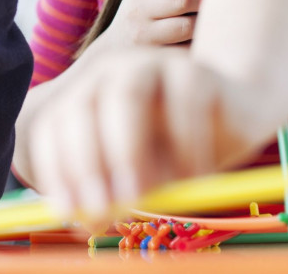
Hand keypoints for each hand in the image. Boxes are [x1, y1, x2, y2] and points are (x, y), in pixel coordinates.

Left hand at [20, 45, 238, 218]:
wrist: (232, 114)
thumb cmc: (173, 150)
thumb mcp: (138, 177)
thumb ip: (113, 194)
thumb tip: (88, 222)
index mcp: (85, 97)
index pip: (54, 127)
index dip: (56, 169)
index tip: (70, 212)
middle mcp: (109, 74)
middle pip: (82, 107)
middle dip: (87, 163)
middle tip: (102, 208)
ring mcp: (151, 66)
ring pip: (127, 96)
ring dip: (128, 150)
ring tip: (141, 196)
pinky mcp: (195, 71)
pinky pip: (184, 105)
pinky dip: (186, 146)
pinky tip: (194, 177)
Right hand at [97, 0, 222, 50]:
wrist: (113, 50)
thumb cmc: (142, 17)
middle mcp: (138, 10)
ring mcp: (144, 36)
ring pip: (187, 26)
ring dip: (205, 22)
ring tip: (213, 20)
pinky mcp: (153, 56)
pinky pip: (187, 49)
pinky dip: (200, 43)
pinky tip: (203, 40)